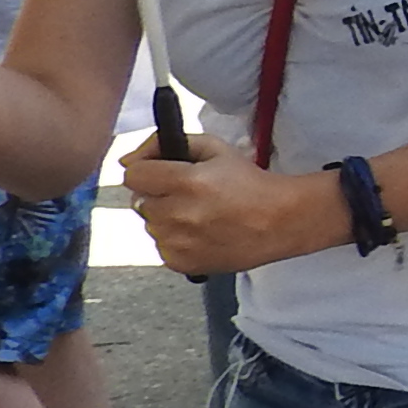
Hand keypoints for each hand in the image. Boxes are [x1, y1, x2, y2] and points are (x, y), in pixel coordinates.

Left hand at [115, 141, 343, 277]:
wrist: (281, 222)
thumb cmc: (250, 183)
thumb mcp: (215, 149)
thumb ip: (167, 144)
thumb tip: (127, 159)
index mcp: (186, 182)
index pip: (132, 175)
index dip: (145, 169)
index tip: (159, 171)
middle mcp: (178, 214)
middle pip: (140, 201)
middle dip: (158, 194)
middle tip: (187, 193)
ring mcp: (179, 242)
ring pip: (150, 225)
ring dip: (166, 217)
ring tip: (198, 214)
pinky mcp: (182, 263)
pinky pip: (161, 246)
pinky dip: (175, 239)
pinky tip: (200, 232)